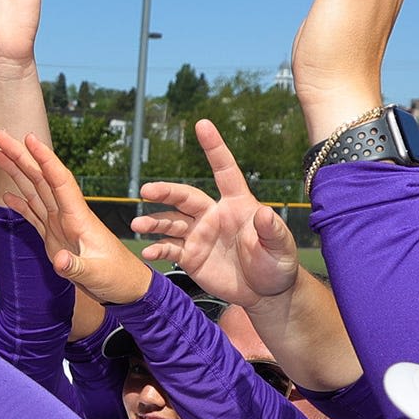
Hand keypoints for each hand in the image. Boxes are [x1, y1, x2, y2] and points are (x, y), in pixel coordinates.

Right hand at [0, 131, 151, 305]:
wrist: (126, 288)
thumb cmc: (117, 277)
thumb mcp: (97, 274)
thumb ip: (75, 266)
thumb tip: (58, 260)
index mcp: (78, 217)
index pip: (59, 180)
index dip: (44, 159)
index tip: (29, 139)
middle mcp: (68, 215)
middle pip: (41, 179)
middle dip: (22, 157)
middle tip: (2, 137)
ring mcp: (60, 225)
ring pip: (36, 192)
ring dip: (18, 174)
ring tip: (0, 156)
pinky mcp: (56, 238)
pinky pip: (34, 216)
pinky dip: (20, 204)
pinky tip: (7, 195)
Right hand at [135, 120, 301, 305]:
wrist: (265, 293)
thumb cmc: (277, 263)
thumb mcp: (281, 246)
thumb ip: (271, 230)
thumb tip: (264, 212)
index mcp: (236, 204)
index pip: (224, 171)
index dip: (214, 148)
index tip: (202, 125)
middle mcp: (213, 215)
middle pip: (185, 197)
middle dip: (165, 192)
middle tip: (147, 190)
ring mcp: (199, 235)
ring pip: (171, 222)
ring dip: (153, 222)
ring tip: (138, 225)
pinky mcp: (191, 256)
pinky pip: (169, 249)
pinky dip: (157, 249)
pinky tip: (148, 252)